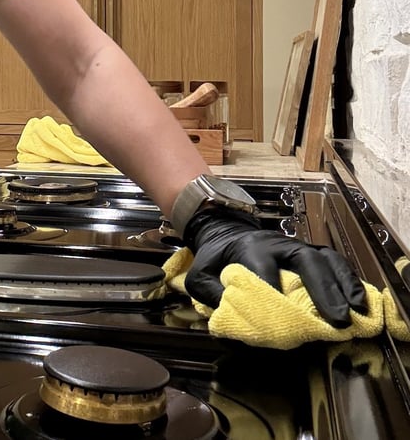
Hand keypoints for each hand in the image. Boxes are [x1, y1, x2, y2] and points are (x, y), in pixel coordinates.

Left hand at [183, 208, 367, 326]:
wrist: (224, 232)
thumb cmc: (214, 258)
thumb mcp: (199, 276)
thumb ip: (212, 296)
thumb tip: (231, 318)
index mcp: (248, 249)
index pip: (265, 273)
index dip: (274, 298)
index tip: (282, 326)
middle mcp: (276, 244)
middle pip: (305, 260)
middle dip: (323, 289)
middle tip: (337, 320)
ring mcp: (295, 247)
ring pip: (324, 259)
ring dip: (342, 284)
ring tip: (356, 311)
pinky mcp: (307, 252)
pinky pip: (332, 261)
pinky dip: (348, 279)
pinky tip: (359, 301)